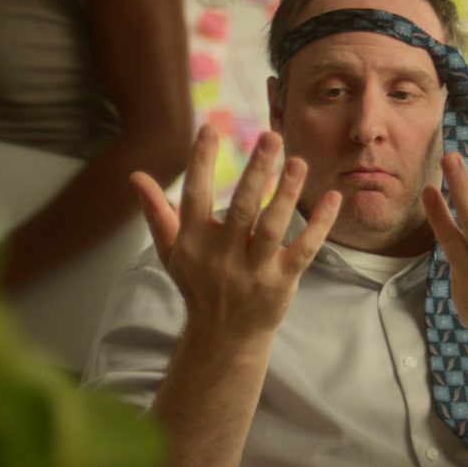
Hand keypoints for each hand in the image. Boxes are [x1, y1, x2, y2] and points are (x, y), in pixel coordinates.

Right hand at [131, 126, 339, 346]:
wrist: (224, 338)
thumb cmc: (199, 286)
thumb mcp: (171, 252)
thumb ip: (157, 212)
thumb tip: (135, 176)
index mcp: (193, 243)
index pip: (194, 196)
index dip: (200, 163)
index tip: (209, 128)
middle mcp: (222, 256)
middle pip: (241, 208)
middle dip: (256, 171)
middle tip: (271, 136)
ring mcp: (254, 271)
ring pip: (273, 227)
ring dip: (287, 194)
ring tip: (298, 161)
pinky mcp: (282, 282)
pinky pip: (304, 250)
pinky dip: (320, 225)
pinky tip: (332, 197)